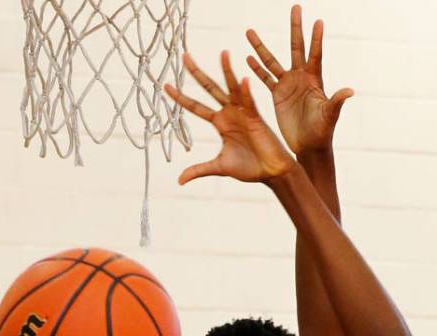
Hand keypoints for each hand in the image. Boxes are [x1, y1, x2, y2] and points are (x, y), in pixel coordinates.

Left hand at [165, 52, 295, 184]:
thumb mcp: (218, 167)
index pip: (195, 106)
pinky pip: (250, 102)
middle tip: (184, 55)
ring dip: (227, 71)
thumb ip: (199, 169)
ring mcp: (242, 113)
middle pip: (209, 89)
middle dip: (196, 73)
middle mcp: (229, 113)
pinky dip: (246, 92)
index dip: (180, 97)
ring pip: (231, 88)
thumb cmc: (249, 167)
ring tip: (223, 53)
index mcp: (220, 122)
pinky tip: (242, 80)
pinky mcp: (256, 118)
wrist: (271, 172)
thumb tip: (179, 180)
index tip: (165, 85)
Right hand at [246, 5, 353, 155]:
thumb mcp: (330, 116)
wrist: (309, 145)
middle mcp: (301, 78)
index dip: (316, 39)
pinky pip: (265, 78)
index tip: (318, 20)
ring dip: (261, 47)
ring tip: (249, 31)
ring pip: (272, 61)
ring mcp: (288, 85)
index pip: (315, 54)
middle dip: (295, 28)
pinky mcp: (278, 95)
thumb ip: (337, 102)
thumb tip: (350, 91)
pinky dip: (256, 69)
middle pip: (296, 48)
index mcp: (314, 80)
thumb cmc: (322, 131)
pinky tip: (247, 57)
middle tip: (295, 7)